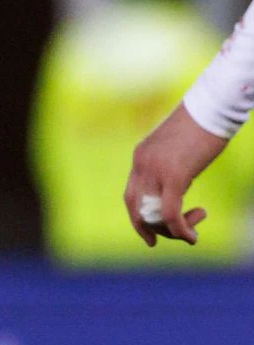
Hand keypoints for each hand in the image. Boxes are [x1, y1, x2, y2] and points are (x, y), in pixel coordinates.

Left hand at [127, 106, 228, 245]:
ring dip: (173, 230)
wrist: (213, 107)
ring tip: (195, 227)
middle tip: (177, 236)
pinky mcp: (174, 175)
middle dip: (152, 229)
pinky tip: (191, 237)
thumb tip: (178, 183)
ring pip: (153, 215)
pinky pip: (169, 212)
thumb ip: (171, 166)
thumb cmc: (202, 125)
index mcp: (141, 157)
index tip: (150, 235)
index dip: (138, 218)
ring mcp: (155, 170)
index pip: (131, 196)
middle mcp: (142, 164)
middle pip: (136, 208)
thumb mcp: (178, 149)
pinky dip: (179, 229)